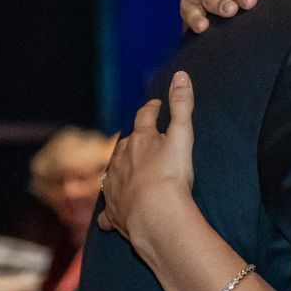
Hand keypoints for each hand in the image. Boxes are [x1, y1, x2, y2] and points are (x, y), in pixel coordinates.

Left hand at [98, 71, 198, 258]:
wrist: (155, 215)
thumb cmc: (171, 175)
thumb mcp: (182, 136)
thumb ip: (182, 105)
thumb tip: (181, 74)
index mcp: (140, 140)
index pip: (145, 118)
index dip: (152, 109)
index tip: (155, 104)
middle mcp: (121, 161)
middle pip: (124, 145)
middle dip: (132, 140)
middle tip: (139, 138)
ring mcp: (114, 187)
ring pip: (112, 173)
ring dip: (118, 170)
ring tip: (125, 170)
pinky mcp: (113, 213)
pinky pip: (107, 211)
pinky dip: (109, 211)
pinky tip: (109, 215)